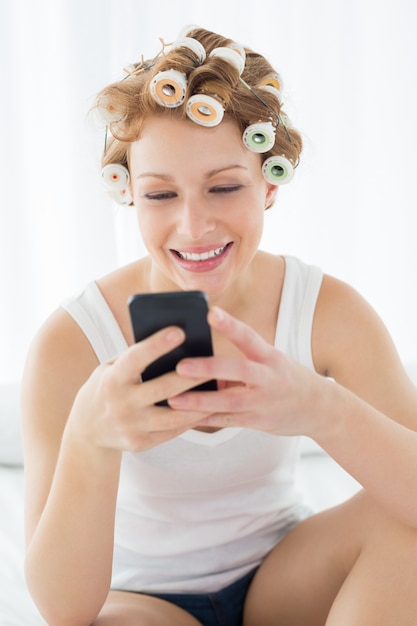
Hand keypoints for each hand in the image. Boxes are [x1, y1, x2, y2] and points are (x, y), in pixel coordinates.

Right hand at [66, 326, 212, 451]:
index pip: (136, 359)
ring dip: (200, 403)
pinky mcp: (141, 443)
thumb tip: (176, 345)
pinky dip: (191, 419)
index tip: (179, 331)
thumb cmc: (106, 387)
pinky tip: (208, 407)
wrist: (86, 431)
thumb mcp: (111, 369)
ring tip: (221, 389)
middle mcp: (121, 404)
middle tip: (215, 362)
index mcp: (112, 379)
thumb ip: (136, 359)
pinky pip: (172, 430)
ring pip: (175, 415)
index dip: (157, 345)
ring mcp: (131, 427)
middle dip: (191, 375)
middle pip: (163, 389)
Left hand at [169, 307, 328, 436]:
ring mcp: (264, 402)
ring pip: (230, 402)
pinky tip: (184, 418)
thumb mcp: (270, 362)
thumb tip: (201, 360)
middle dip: (209, 368)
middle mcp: (269, 378)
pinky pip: (228, 422)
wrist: (320, 409)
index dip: (230, 325)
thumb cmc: (285, 378)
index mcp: (270, 357)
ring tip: (173, 399)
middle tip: (181, 366)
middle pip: (239, 370)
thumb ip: (240, 360)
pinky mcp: (259, 422)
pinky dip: (206, 419)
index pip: (249, 337)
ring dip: (200, 401)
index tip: (211, 313)